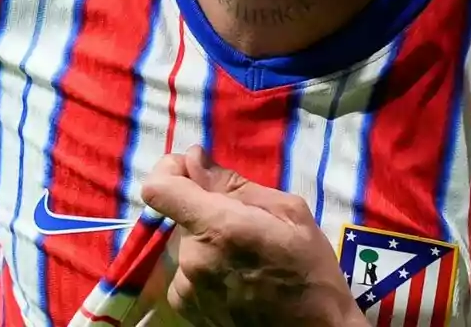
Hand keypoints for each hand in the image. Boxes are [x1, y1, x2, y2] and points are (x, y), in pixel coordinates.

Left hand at [140, 146, 365, 326]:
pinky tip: (237, 280)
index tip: (191, 169)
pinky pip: (187, 272)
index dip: (169, 170)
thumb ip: (235, 185)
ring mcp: (186, 288)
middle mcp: (192, 259)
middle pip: (181, 215)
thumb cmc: (311, 272)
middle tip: (245, 225)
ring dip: (208, 242)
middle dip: (207, 212)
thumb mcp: (290, 213)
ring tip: (246, 259)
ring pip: (185, 244)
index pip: (159, 188)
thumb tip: (196, 160)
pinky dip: (206, 269)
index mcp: (218, 228)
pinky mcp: (186, 309)